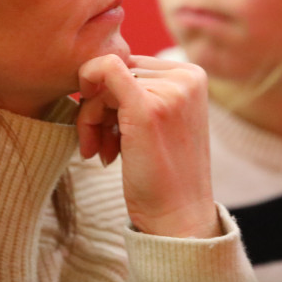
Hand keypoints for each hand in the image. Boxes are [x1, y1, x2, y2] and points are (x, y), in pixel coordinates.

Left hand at [77, 54, 219, 238]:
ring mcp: (169, 91)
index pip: (135, 65)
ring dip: (92, 117)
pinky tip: (92, 144)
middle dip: (100, 107)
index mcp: (193, 75)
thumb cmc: (163, 173)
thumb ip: (140, 88)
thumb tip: (95, 66)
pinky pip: (104, 71)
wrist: (178, 217)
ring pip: (105, 79)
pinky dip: (88, 100)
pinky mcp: (147, 106)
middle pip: (119, 69)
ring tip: (102, 153)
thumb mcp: (160, 119)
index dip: (112, 95)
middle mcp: (187, 77)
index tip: (110, 132)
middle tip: (100, 146)